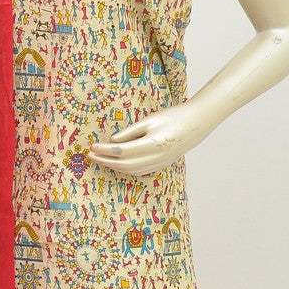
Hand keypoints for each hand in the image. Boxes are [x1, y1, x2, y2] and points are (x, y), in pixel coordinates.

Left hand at [88, 102, 211, 177]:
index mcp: (151, 145)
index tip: (92, 147)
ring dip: (114, 166)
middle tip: (91, 155)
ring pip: (131, 170)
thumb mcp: (150, 120)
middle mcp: (154, 158)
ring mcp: (158, 163)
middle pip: (123, 164)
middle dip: (105, 161)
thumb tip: (113, 142)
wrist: (197, 123)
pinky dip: (125, 169)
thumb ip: (131, 132)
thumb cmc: (173, 116)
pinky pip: (139, 171)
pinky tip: (117, 163)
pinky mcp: (161, 164)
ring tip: (101, 159)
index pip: (121, 151)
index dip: (105, 151)